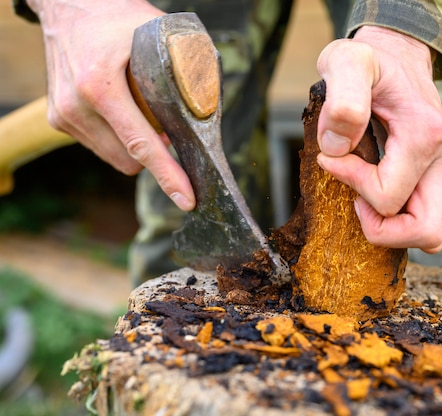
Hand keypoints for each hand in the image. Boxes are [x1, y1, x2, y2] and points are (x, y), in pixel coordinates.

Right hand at [27, 0, 194, 210]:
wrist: (68, 8)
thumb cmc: (118, 19)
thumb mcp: (158, 36)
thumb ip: (186, 68)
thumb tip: (209, 105)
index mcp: (100, 86)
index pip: (141, 144)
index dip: (168, 175)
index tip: (187, 199)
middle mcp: (76, 106)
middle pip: (129, 161)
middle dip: (156, 157)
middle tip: (169, 132)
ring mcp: (64, 115)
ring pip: (116, 158)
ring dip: (135, 148)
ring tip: (141, 113)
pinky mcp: (58, 120)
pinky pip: (101, 147)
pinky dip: (119, 139)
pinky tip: (122, 112)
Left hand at [316, 26, 441, 251]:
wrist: (399, 56)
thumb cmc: (372, 60)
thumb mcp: (347, 63)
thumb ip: (342, 100)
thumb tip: (336, 149)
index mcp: (425, 135)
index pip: (388, 197)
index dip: (352, 184)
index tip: (332, 158)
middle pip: (426, 233)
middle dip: (382, 229)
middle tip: (356, 202)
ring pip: (429, 233)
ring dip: (391, 227)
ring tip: (364, 197)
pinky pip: (425, 219)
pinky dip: (398, 218)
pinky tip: (377, 191)